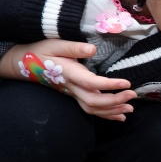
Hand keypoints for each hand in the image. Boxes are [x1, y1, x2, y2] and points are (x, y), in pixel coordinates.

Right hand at [3, 40, 135, 120]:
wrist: (25, 63)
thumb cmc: (42, 51)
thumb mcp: (56, 44)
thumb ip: (74, 48)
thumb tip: (92, 49)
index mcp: (69, 73)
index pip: (90, 82)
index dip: (109, 85)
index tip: (127, 82)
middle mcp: (71, 87)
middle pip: (93, 101)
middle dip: (115, 101)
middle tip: (133, 95)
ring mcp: (72, 94)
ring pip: (92, 109)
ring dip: (113, 111)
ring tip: (130, 109)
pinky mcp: (74, 96)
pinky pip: (90, 110)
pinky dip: (106, 115)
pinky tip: (120, 117)